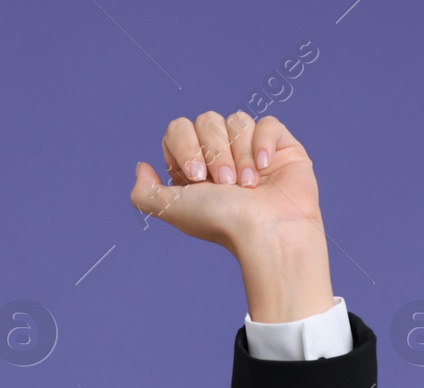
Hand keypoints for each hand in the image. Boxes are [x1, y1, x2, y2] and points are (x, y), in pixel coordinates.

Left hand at [130, 112, 321, 253]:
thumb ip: (143, 192)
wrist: (267, 232)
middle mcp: (220, 155)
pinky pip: (267, 123)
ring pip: (237, 120)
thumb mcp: (170, 208)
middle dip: (214, 153)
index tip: (196, 177)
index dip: (185, 146)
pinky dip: (263, 144)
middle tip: (224, 184)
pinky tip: (265, 168)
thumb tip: (142, 166)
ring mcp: (250, 149)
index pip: (178, 129)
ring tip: (247, 186)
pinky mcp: (280, 146)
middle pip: (206, 120)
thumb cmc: (220, 222)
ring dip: (239, 155)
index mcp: (192, 167)